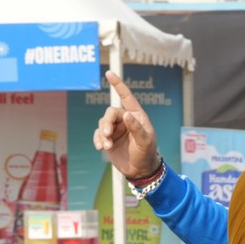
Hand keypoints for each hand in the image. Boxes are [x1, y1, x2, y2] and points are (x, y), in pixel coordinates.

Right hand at [94, 70, 165, 185]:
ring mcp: (116, 129)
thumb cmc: (147, 153)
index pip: (126, 97)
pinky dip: (97, 140)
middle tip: (108, 135)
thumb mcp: (145, 141)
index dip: (118, 84)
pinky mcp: (108, 139)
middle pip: (110, 113)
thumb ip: (136, 128)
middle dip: (106, 123)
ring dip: (102, 134)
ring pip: (102, 124)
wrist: (140, 170)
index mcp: (136, 115)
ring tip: (106, 146)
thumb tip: (126, 115)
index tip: (109, 73)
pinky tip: (100, 147)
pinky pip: (98, 134)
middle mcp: (124, 120)